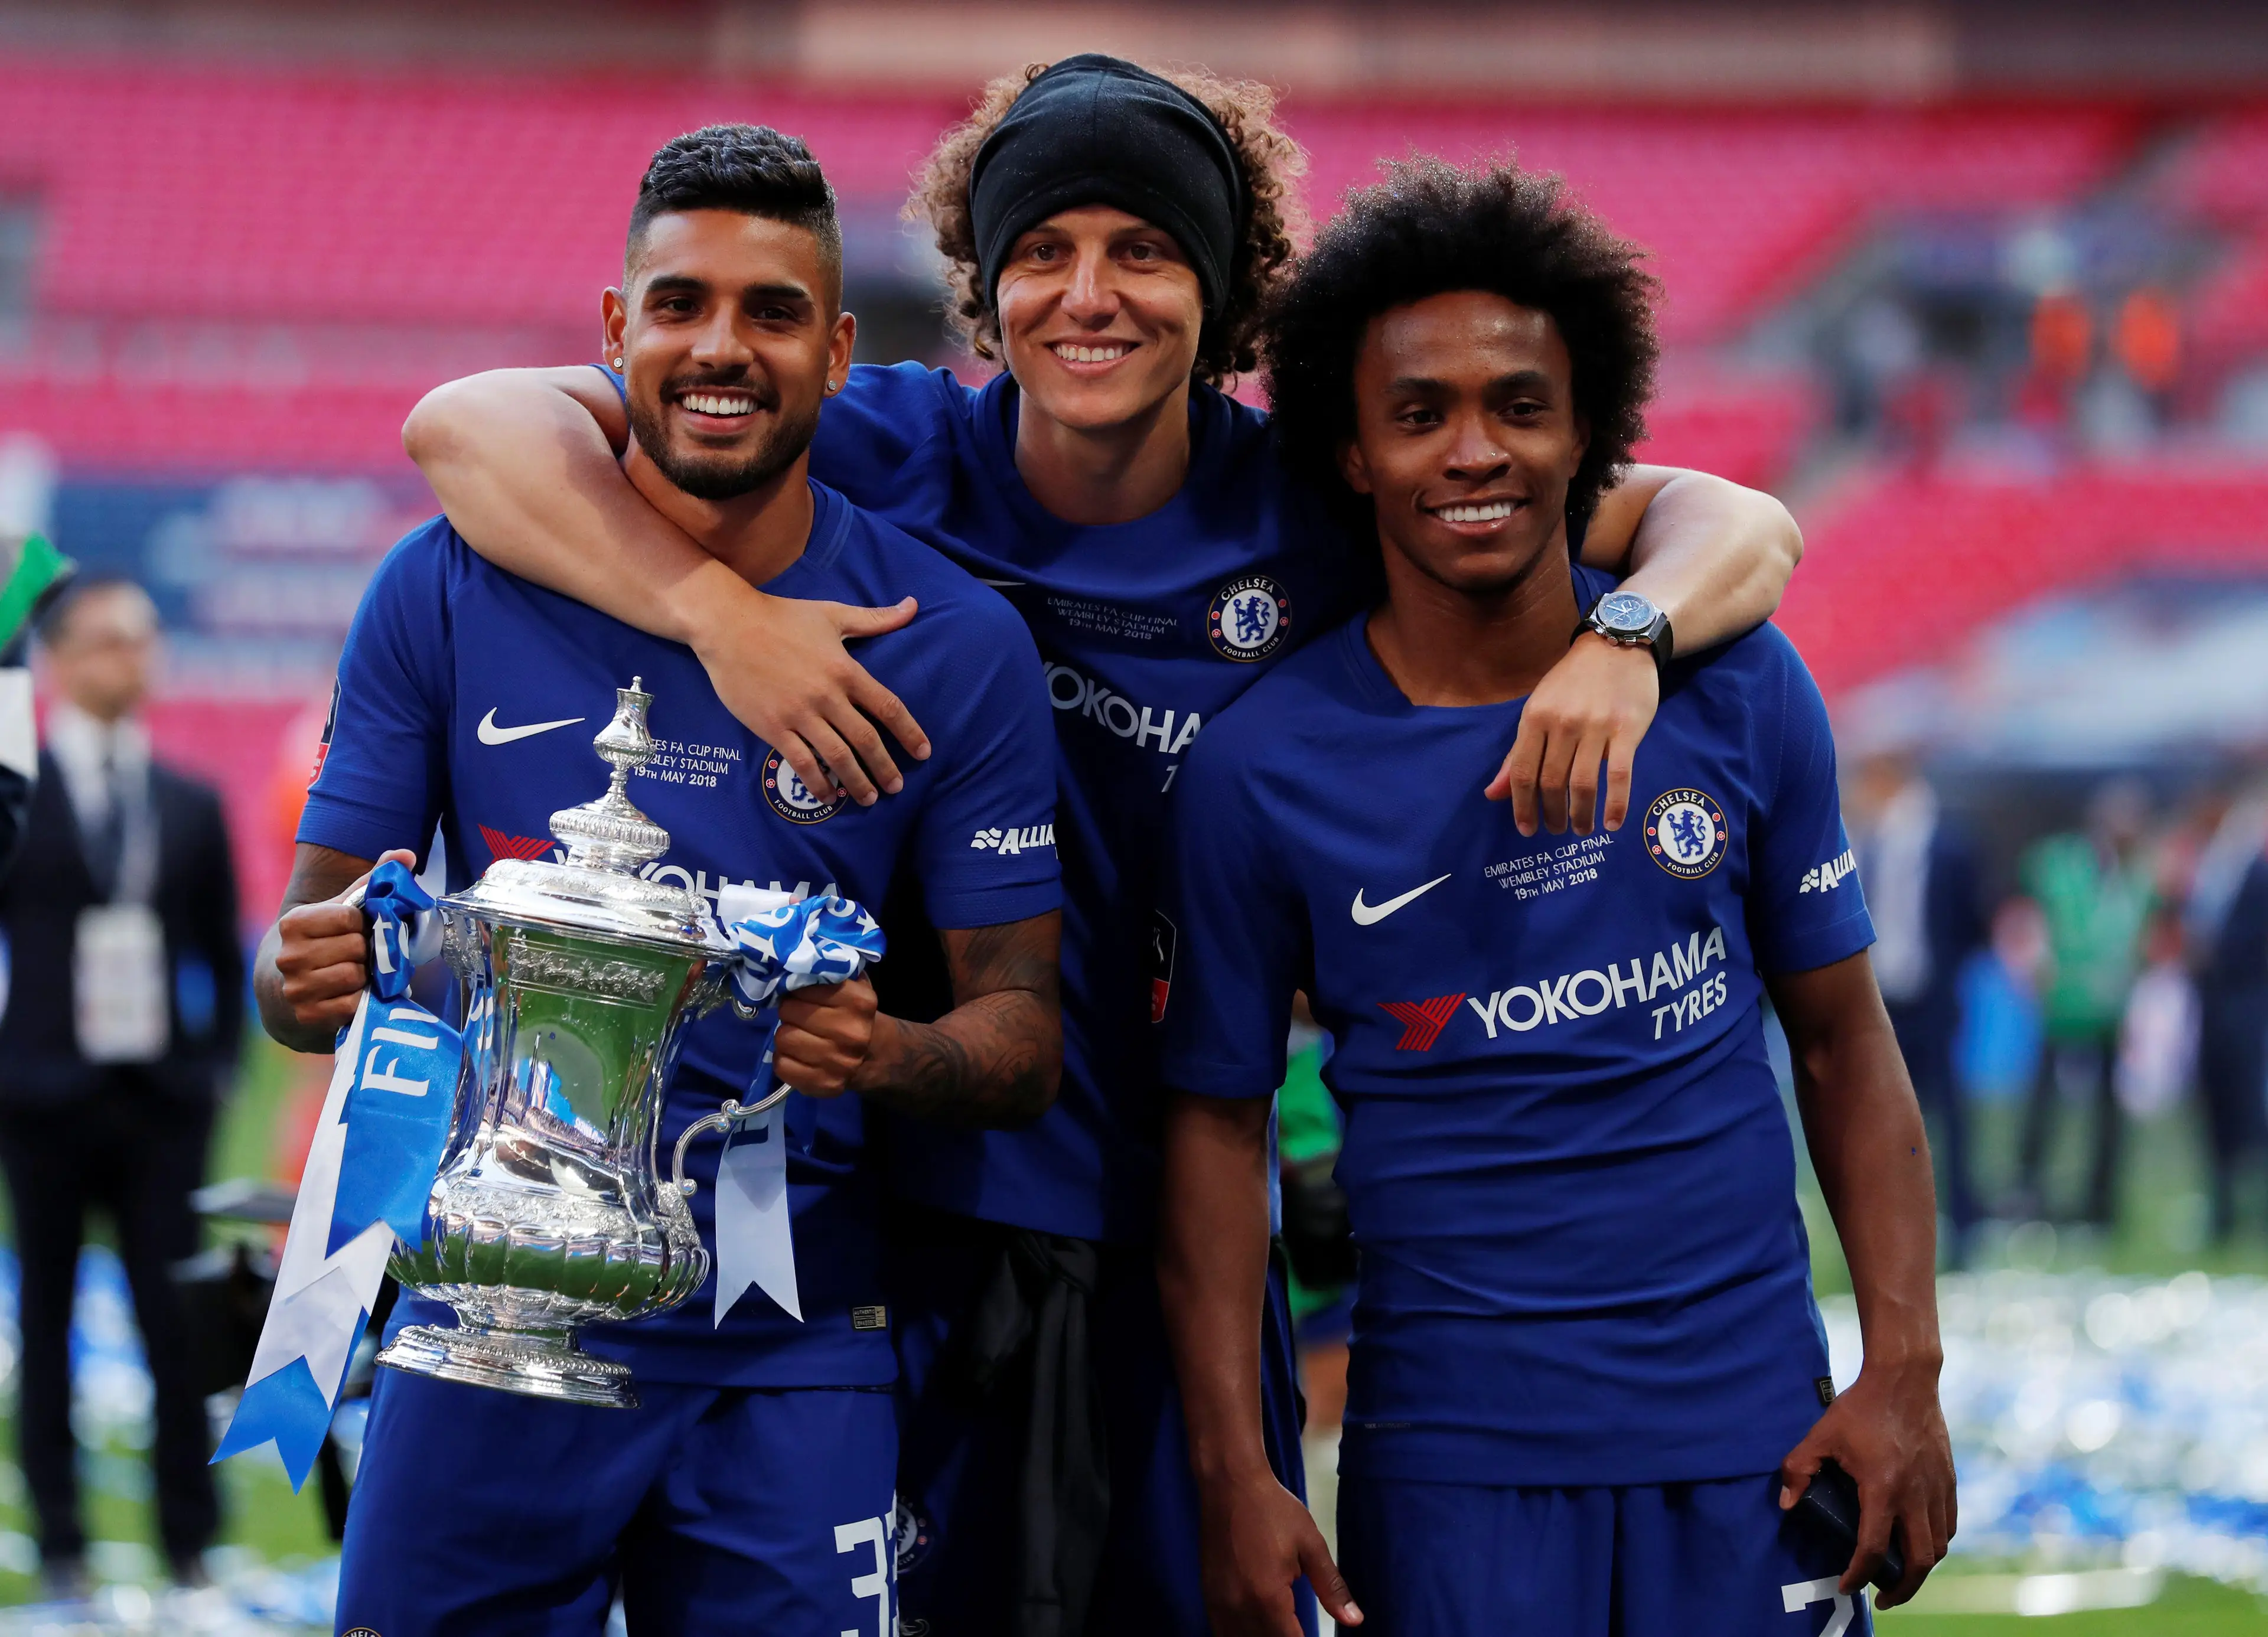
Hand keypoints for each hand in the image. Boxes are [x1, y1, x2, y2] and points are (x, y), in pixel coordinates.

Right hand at [271, 848, 415, 1038]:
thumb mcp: (342, 910)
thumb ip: (371, 882)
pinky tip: (352, 994)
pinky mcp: (306, 1015)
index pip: (349, 917)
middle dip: (365, 951)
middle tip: (361, 955)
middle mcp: (288, 955)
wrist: (293, 987)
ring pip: (353, 975)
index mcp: (295, 922)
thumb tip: (406, 855)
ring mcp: (295, 988)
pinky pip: (352, 1004)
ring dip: (364, 976)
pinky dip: (359, 1000)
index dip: (362, 924)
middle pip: (354, 947)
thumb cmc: (326, 942)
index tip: (357, 930)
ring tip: (357, 973)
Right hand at [685, 589, 928, 807]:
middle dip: (885, 767)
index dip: (909, 733)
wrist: (727, 624)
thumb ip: (875, 619)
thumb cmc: (781, 617)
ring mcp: (799, 713)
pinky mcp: (772, 726)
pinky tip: (828, 794)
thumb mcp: (832, 614)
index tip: (923, 752)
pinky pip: (801, 762)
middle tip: (896, 787)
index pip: (888, 707)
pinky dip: (818, 782)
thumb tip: (913, 606)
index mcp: (845, 670)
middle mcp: (827, 695)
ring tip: (868, 798)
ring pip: (837, 756)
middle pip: (866, 739)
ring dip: (856, 781)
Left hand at [773, 978, 879, 1097]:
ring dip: (786, 1035)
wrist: (875, 1056)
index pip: (803, 988)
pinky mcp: (825, 1086)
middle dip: (790, 1012)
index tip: (802, 995)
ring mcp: (839, 1063)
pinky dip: (784, 1059)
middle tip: (798, 1015)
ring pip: (783, 1038)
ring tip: (798, 1035)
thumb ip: (828, 973)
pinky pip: (782, 1066)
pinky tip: (798, 1055)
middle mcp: (852, 1033)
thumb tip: (793, 961)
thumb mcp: (852, 986)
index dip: (798, 990)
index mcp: (860, 1002)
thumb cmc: (854, 1015)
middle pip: (789, 1012)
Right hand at [1198, 1472, 1361, 1635]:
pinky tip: (1258, 1628)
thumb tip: (1356, 1621)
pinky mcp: (1208, 1595)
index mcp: (1267, 1597)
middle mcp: (1238, 1607)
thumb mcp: (1310, 1545)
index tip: (1315, 1634)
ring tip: (1285, 1627)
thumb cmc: (1273, 1510)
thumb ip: (1332, 1587)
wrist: (1229, 1483)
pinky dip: (1241, 1634)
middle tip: (1299, 1627)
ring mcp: (1218, 1603)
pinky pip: (1223, 1631)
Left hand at [1487, 632, 1656, 835]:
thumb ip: (1518, 752)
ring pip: (1582, 784)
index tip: (1526, 829)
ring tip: (1581, 830)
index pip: (1521, 771)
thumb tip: (1492, 794)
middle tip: (1555, 830)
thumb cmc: (1574, 681)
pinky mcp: (1627, 729)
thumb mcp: (1538, 708)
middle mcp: (1562, 723)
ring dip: (1580, 815)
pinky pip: (1619, 775)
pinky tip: (1611, 824)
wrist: (1617, 644)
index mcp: (1535, 717)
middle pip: (1551, 782)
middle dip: (1551, 814)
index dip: (1521, 805)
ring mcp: (1596, 726)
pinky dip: (1615, 805)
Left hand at [1778, 1359, 1955, 1607]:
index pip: (1874, 1548)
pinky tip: (1918, 1543)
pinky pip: (1948, 1525)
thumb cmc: (1860, 1407)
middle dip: (1902, 1589)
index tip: (1847, 1586)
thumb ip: (1798, 1468)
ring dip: (1921, 1568)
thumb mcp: (1820, 1435)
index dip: (1859, 1574)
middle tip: (1883, 1597)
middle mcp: (1916, 1495)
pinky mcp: (1949, 1480)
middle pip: (1920, 1561)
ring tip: (1901, 1574)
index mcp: (1883, 1488)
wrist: (1904, 1379)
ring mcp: (1938, 1489)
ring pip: (1939, 1546)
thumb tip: (1787, 1504)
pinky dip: (1936, 1543)